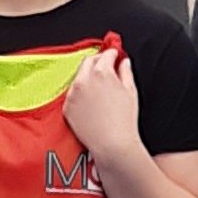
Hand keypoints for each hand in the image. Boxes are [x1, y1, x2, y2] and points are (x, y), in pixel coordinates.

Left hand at [60, 42, 138, 163]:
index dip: (112, 53)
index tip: (115, 55)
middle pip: (88, 62)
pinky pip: (72, 93)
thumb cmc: (124, 120)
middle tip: (106, 66)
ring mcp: (73, 93)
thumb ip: (126, 72)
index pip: (105, 55)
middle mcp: (84, 80)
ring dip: (88, 77)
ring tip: (99, 86)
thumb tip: (124, 62)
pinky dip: (80, 93)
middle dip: (98, 61)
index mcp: (101, 72)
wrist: (112, 144)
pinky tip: (90, 101)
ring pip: (79, 77)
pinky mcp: (67, 107)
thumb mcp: (130, 91)